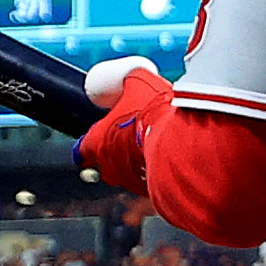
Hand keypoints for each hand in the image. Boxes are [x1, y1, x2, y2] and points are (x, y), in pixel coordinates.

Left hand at [78, 58, 169, 193]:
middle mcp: (110, 166)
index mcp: (98, 141)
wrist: (183, 140)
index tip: (94, 139)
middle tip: (130, 136)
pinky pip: (151, 180)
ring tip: (155, 144)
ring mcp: (132, 181)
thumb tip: (133, 74)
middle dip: (116, 151)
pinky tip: (171, 156)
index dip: (88, 143)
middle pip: (105, 163)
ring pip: (129, 173)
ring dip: (138, 161)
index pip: (82, 149)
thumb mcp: (140, 82)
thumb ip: (131, 79)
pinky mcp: (154, 190)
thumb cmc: (154, 115)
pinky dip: (158, 170)